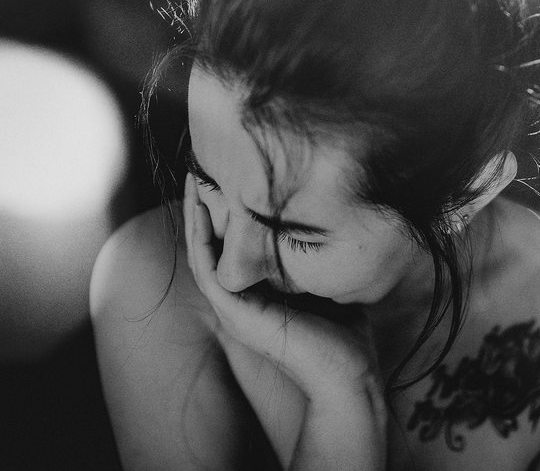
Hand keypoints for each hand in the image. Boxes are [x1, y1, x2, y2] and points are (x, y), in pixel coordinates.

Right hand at [183, 174, 381, 402]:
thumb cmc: (344, 330)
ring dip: (194, 216)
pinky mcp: (234, 313)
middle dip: (202, 206)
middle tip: (198, 167)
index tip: (225, 172)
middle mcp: (239, 298)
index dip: (222, 210)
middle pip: (209, 244)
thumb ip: (315, 252)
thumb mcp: (324, 278)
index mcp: (255, 291)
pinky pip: (208, 268)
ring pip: (201, 253)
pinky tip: (200, 209)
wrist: (347, 373)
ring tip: (192, 180)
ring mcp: (233, 307)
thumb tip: (328, 212)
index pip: (228, 244)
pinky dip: (201, 238)